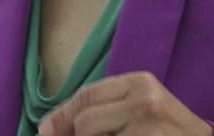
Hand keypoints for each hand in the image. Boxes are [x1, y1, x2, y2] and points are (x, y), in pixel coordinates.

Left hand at [38, 72, 213, 135]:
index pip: (86, 95)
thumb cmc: (169, 132)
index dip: (60, 116)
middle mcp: (143, 100)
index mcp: (138, 82)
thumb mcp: (142, 109)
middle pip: (84, 120)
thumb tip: (49, 128)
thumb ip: (105, 110)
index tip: (44, 132)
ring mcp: (147, 127)